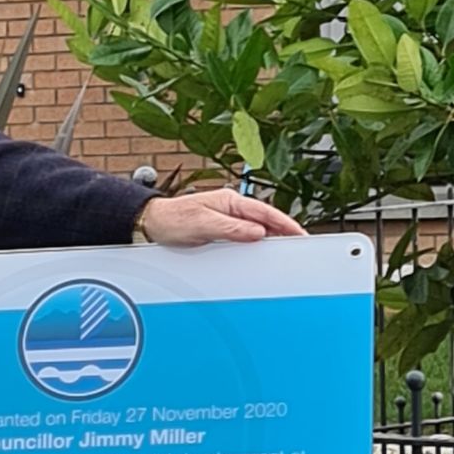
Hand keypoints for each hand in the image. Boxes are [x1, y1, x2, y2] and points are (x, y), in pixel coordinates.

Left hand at [137, 189, 305, 246]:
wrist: (152, 223)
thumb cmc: (173, 220)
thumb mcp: (202, 225)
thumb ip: (231, 229)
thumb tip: (258, 233)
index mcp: (230, 201)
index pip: (264, 212)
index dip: (284, 223)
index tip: (300, 233)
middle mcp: (231, 208)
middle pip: (264, 220)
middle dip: (284, 231)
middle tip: (301, 245)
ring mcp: (227, 218)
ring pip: (256, 228)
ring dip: (272, 238)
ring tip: (287, 251)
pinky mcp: (221, 229)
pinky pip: (245, 236)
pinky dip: (257, 243)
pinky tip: (263, 252)